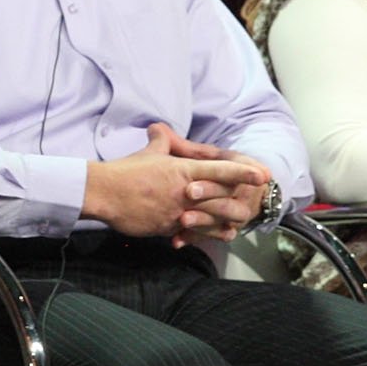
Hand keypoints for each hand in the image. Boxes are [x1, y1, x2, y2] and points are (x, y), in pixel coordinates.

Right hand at [83, 122, 271, 243]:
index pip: (219, 170)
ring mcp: (177, 211)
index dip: (242, 172)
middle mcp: (184, 192)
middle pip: (219, 198)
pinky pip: (189, 233)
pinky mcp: (166, 227)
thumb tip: (158, 129)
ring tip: (239, 224)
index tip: (261, 174)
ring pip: (209, 219)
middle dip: (240, 200)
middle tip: (258, 201)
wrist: (105, 193)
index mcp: (183, 170)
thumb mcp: (148, 153)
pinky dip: (204, 235)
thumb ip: (161, 142)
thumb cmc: (126, 171)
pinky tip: (214, 236)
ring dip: (225, 221)